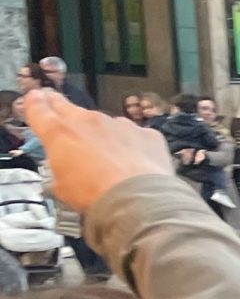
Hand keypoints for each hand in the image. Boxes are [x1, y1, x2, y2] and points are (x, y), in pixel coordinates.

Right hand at [23, 91, 173, 209]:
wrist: (137, 200)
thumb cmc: (94, 195)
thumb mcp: (60, 185)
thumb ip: (59, 165)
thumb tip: (64, 166)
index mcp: (59, 132)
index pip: (39, 108)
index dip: (35, 103)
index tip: (35, 98)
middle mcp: (88, 121)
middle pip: (68, 107)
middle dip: (60, 106)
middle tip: (56, 105)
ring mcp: (119, 125)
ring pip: (104, 124)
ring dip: (101, 135)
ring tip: (105, 157)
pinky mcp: (146, 133)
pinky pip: (134, 136)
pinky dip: (132, 146)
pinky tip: (134, 164)